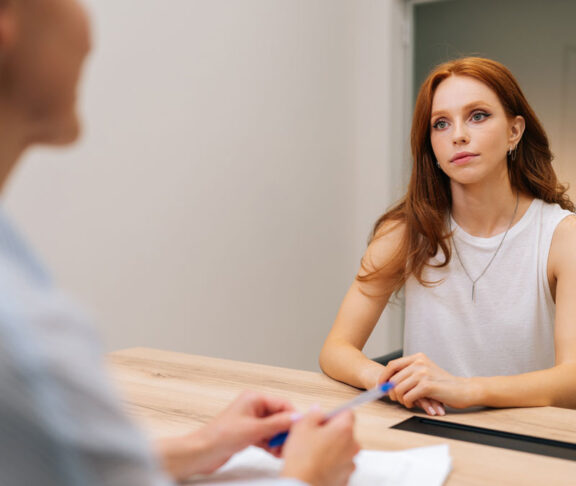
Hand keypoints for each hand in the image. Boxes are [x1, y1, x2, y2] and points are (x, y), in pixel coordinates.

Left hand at [158, 390, 295, 478]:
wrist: (201, 453)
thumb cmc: (219, 437)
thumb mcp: (254, 430)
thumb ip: (277, 423)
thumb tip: (297, 418)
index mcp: (254, 398)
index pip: (283, 404)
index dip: (293, 417)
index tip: (302, 430)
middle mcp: (253, 407)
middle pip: (280, 416)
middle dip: (286, 431)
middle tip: (291, 444)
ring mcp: (251, 421)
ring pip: (274, 428)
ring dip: (279, 440)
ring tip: (282, 451)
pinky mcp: (248, 434)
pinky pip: (267, 437)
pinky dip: (272, 445)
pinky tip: (275, 453)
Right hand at [281, 407, 358, 485]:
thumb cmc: (303, 459)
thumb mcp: (302, 426)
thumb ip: (313, 414)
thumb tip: (317, 411)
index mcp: (344, 429)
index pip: (347, 412)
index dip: (333, 413)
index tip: (324, 418)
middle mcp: (352, 446)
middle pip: (345, 431)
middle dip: (331, 431)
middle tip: (314, 435)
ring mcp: (350, 463)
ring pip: (342, 449)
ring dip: (332, 448)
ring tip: (313, 452)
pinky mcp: (345, 477)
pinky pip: (340, 464)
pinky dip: (331, 463)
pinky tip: (317, 464)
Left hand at [362, 362, 444, 415]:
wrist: (464, 389)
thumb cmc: (444, 383)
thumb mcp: (426, 371)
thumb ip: (410, 372)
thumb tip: (389, 381)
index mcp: (417, 358)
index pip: (392, 365)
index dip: (384, 377)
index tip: (380, 386)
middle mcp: (419, 363)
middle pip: (393, 378)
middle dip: (391, 391)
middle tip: (395, 399)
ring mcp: (423, 373)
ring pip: (398, 388)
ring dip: (400, 398)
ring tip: (407, 402)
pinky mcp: (428, 386)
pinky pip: (408, 396)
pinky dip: (407, 402)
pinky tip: (413, 404)